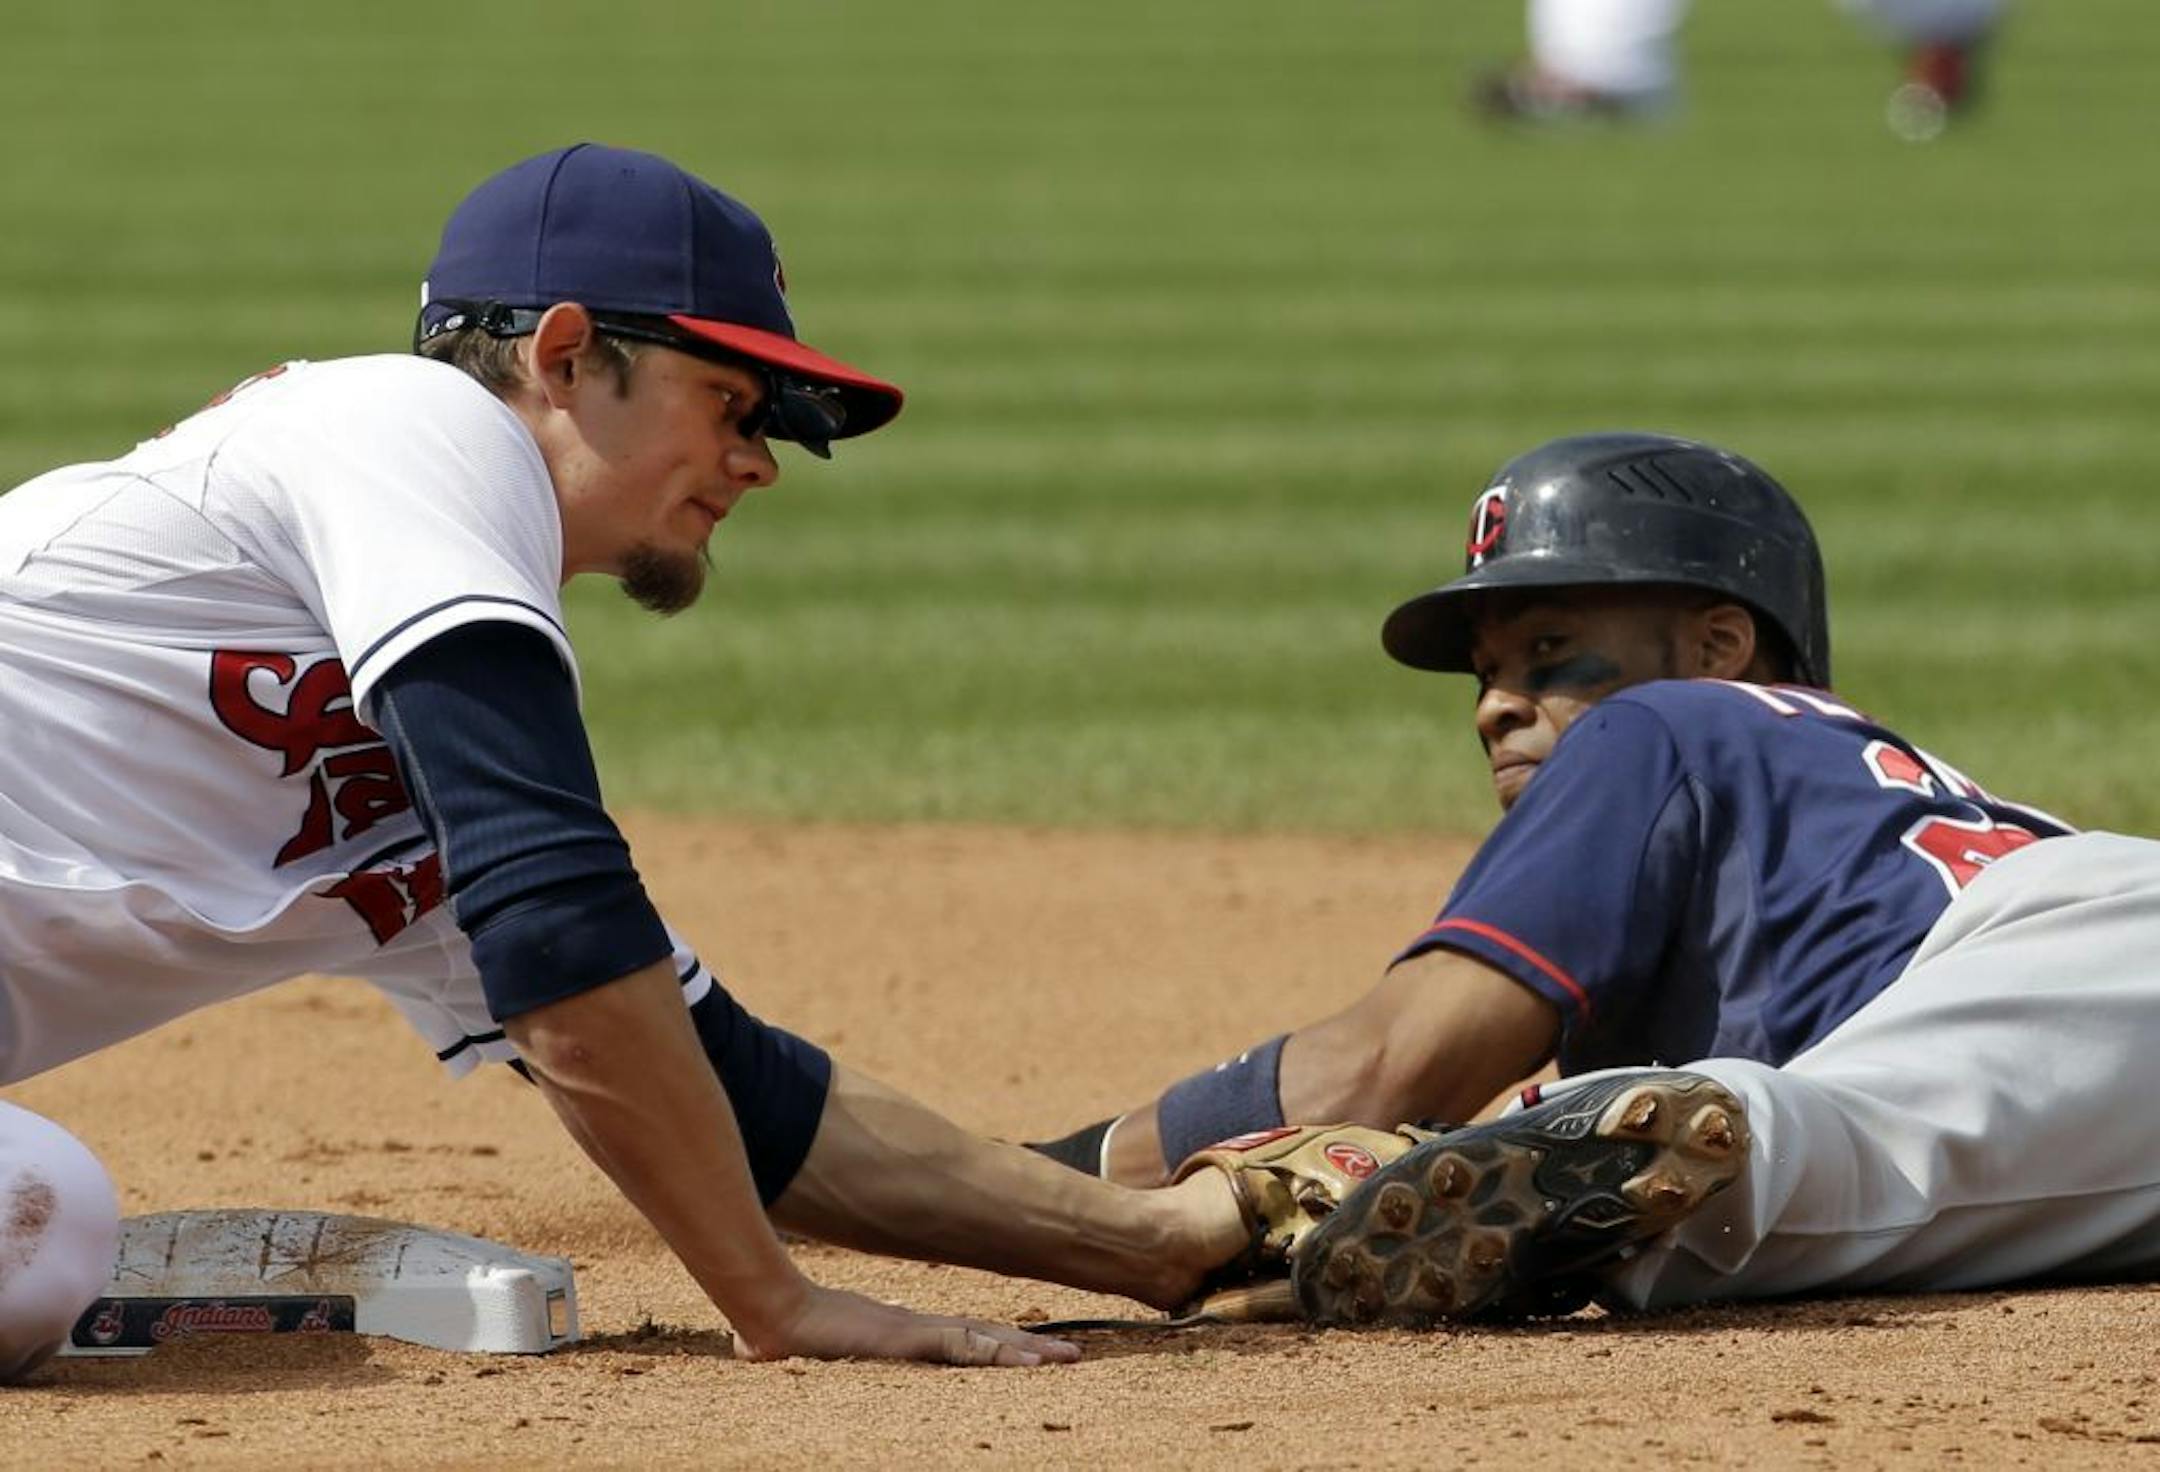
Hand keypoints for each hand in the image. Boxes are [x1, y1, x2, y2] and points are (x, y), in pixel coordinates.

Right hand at [731, 1283, 1080, 1367]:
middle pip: (988, 1337)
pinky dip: (996, 1352)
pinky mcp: (908, 1339)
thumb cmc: (791, 1334)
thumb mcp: (826, 1349)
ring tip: (1069, 1359)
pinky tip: (1026, 1362)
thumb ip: (832, 1347)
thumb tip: (798, 1348)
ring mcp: (917, 1333)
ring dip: (1029, 1352)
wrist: (775, 1315)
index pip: (966, 1337)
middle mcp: (920, 1330)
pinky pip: (961, 1347)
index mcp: (907, 1333)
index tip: (1036, 1350)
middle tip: (1075, 1354)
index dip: (1002, 1343)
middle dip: (1033, 1348)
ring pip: (986, 1341)